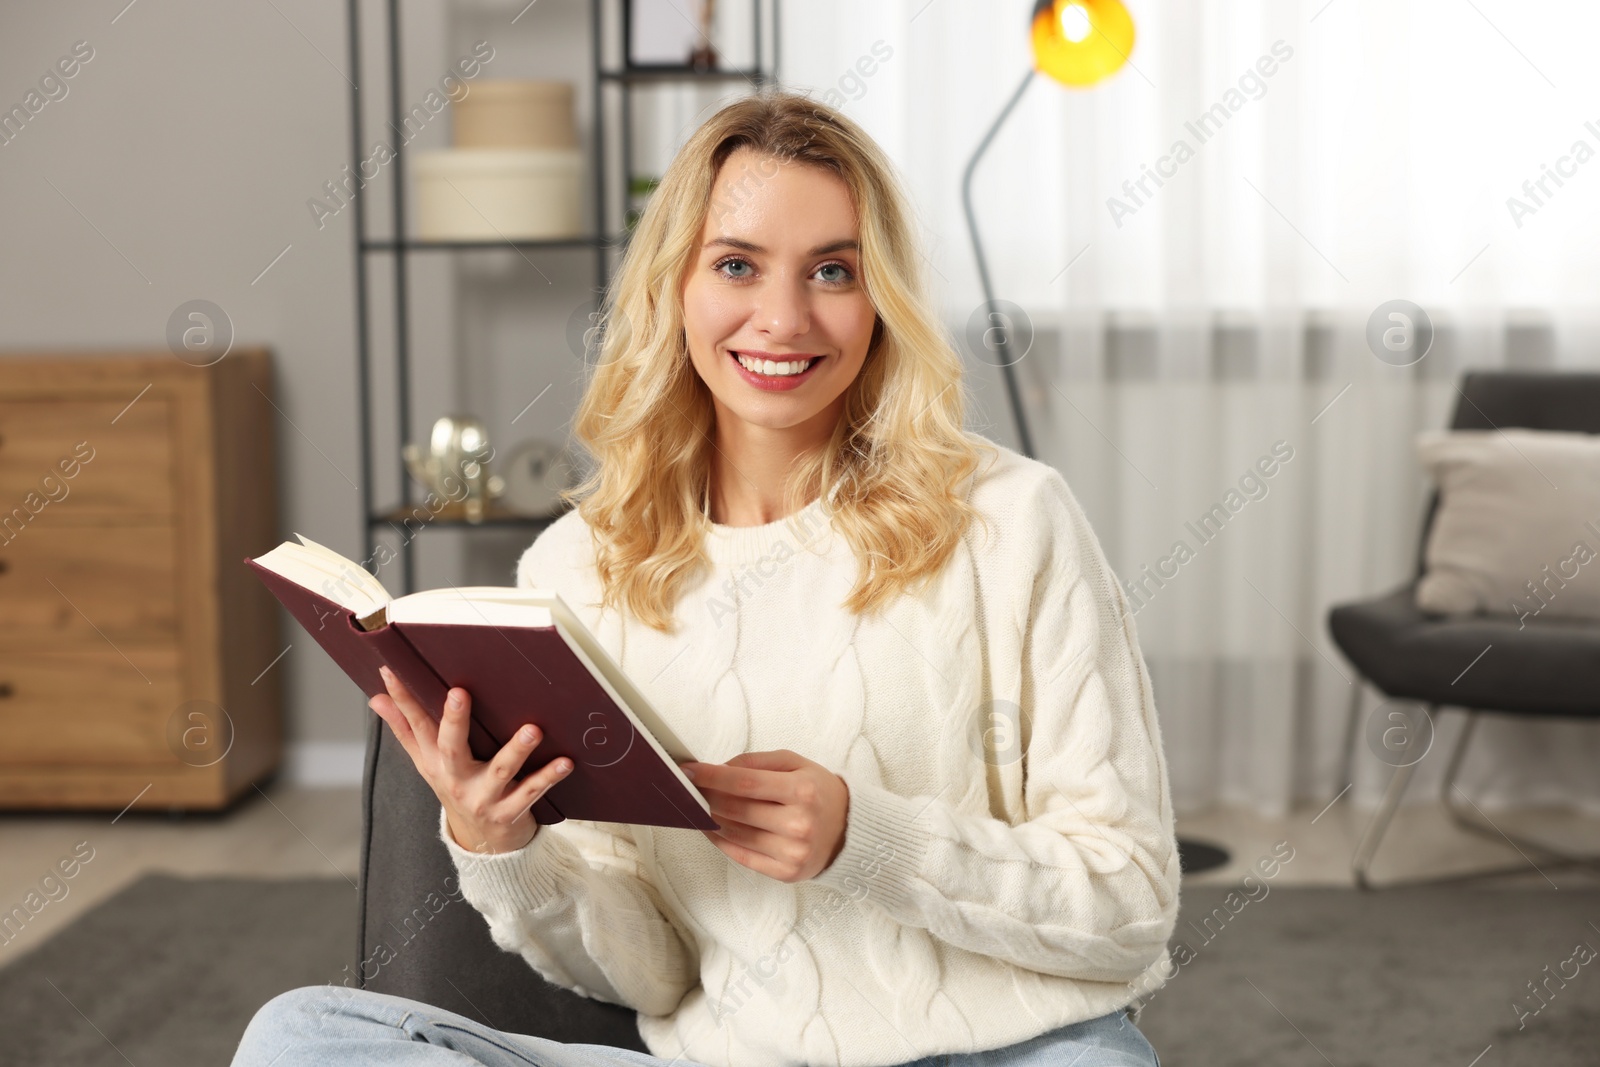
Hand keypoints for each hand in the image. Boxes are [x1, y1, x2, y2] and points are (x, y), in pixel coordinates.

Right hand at [368, 664, 571, 854]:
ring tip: (532, 730)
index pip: (415, 725)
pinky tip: (565, 762)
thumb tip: (377, 698)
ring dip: (515, 750)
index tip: (393, 671)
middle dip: (454, 721)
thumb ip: (406, 729)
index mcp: (434, 761)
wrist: (482, 843)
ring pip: (499, 771)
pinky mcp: (509, 812)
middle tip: (459, 694)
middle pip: (450, 747)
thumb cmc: (457, 788)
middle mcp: (455, 778)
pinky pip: (531, 792)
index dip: (402, 699)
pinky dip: (548, 777)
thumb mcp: (428, 763)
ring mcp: (482, 797)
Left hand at [681, 750, 848, 882]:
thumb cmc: (817, 791)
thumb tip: (718, 768)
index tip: (689, 771)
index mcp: (802, 791)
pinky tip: (712, 827)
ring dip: (710, 818)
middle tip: (691, 788)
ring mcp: (793, 853)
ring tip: (700, 806)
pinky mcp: (787, 873)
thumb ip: (756, 762)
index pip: (744, 782)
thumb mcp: (795, 764)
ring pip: (735, 834)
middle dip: (707, 797)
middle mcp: (799, 824)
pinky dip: (721, 840)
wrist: (849, 829)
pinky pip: (742, 857)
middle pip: (736, 810)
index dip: (711, 777)